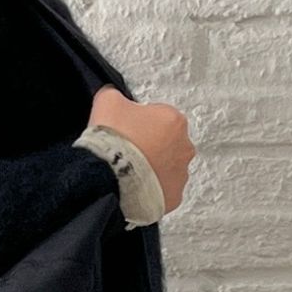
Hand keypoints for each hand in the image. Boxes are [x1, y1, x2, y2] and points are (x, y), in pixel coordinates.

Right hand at [89, 85, 194, 215]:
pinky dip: (152, 189)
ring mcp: (181, 174)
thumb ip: (114, 94)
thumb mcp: (107, 102)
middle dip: (151, 146)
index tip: (127, 131)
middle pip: (167, 142)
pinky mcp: (174, 197)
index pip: (159, 116)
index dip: (139, 123)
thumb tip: (112, 95)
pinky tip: (135, 187)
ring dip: (152, 168)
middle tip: (128, 151)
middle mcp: (184, 147)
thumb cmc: (113, 141)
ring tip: (130, 171)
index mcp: (174, 120)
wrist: (108, 178)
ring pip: (167, 168)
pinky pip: (164, 190)